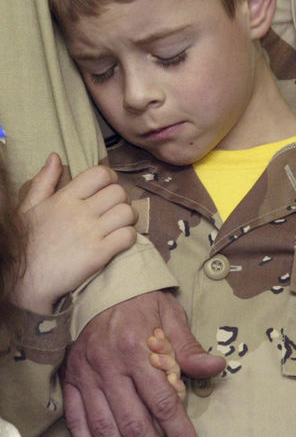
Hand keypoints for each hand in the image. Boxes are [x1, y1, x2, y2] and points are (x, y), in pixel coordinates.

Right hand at [13, 153, 136, 313]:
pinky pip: (128, 236)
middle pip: (119, 192)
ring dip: (128, 218)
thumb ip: (44, 181)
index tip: (107, 189)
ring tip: (119, 225)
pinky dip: (129, 237)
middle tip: (115, 210)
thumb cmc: (27, 243)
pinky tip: (119, 241)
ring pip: (128, 212)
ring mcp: (91, 233)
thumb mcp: (29, 207)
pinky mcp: (99, 254)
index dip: (110, 178)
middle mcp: (80, 212)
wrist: (26, 280)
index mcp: (65, 198)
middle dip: (122, 199)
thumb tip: (55, 156)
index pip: (100, 174)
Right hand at [63, 291, 225, 436]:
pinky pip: (78, 421)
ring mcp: (88, 374)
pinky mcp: (72, 380)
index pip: (165, 404)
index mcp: (138, 348)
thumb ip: (189, 347)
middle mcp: (110, 365)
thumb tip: (217, 365)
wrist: (102, 284)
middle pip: (136, 426)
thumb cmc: (142, 302)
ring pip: (107, 430)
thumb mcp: (170, 315)